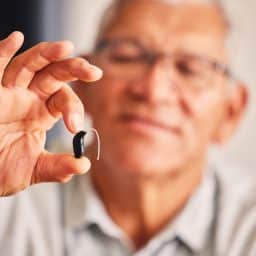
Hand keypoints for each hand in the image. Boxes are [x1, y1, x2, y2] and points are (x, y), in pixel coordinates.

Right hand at [0, 31, 102, 195]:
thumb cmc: (1, 169)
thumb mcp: (33, 169)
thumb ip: (58, 167)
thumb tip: (83, 165)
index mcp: (42, 113)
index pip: (64, 100)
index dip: (74, 109)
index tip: (75, 127)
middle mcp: (28, 99)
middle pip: (54, 75)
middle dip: (73, 69)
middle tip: (93, 71)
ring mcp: (8, 92)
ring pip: (29, 65)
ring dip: (46, 55)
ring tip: (65, 47)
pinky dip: (2, 53)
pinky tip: (16, 38)